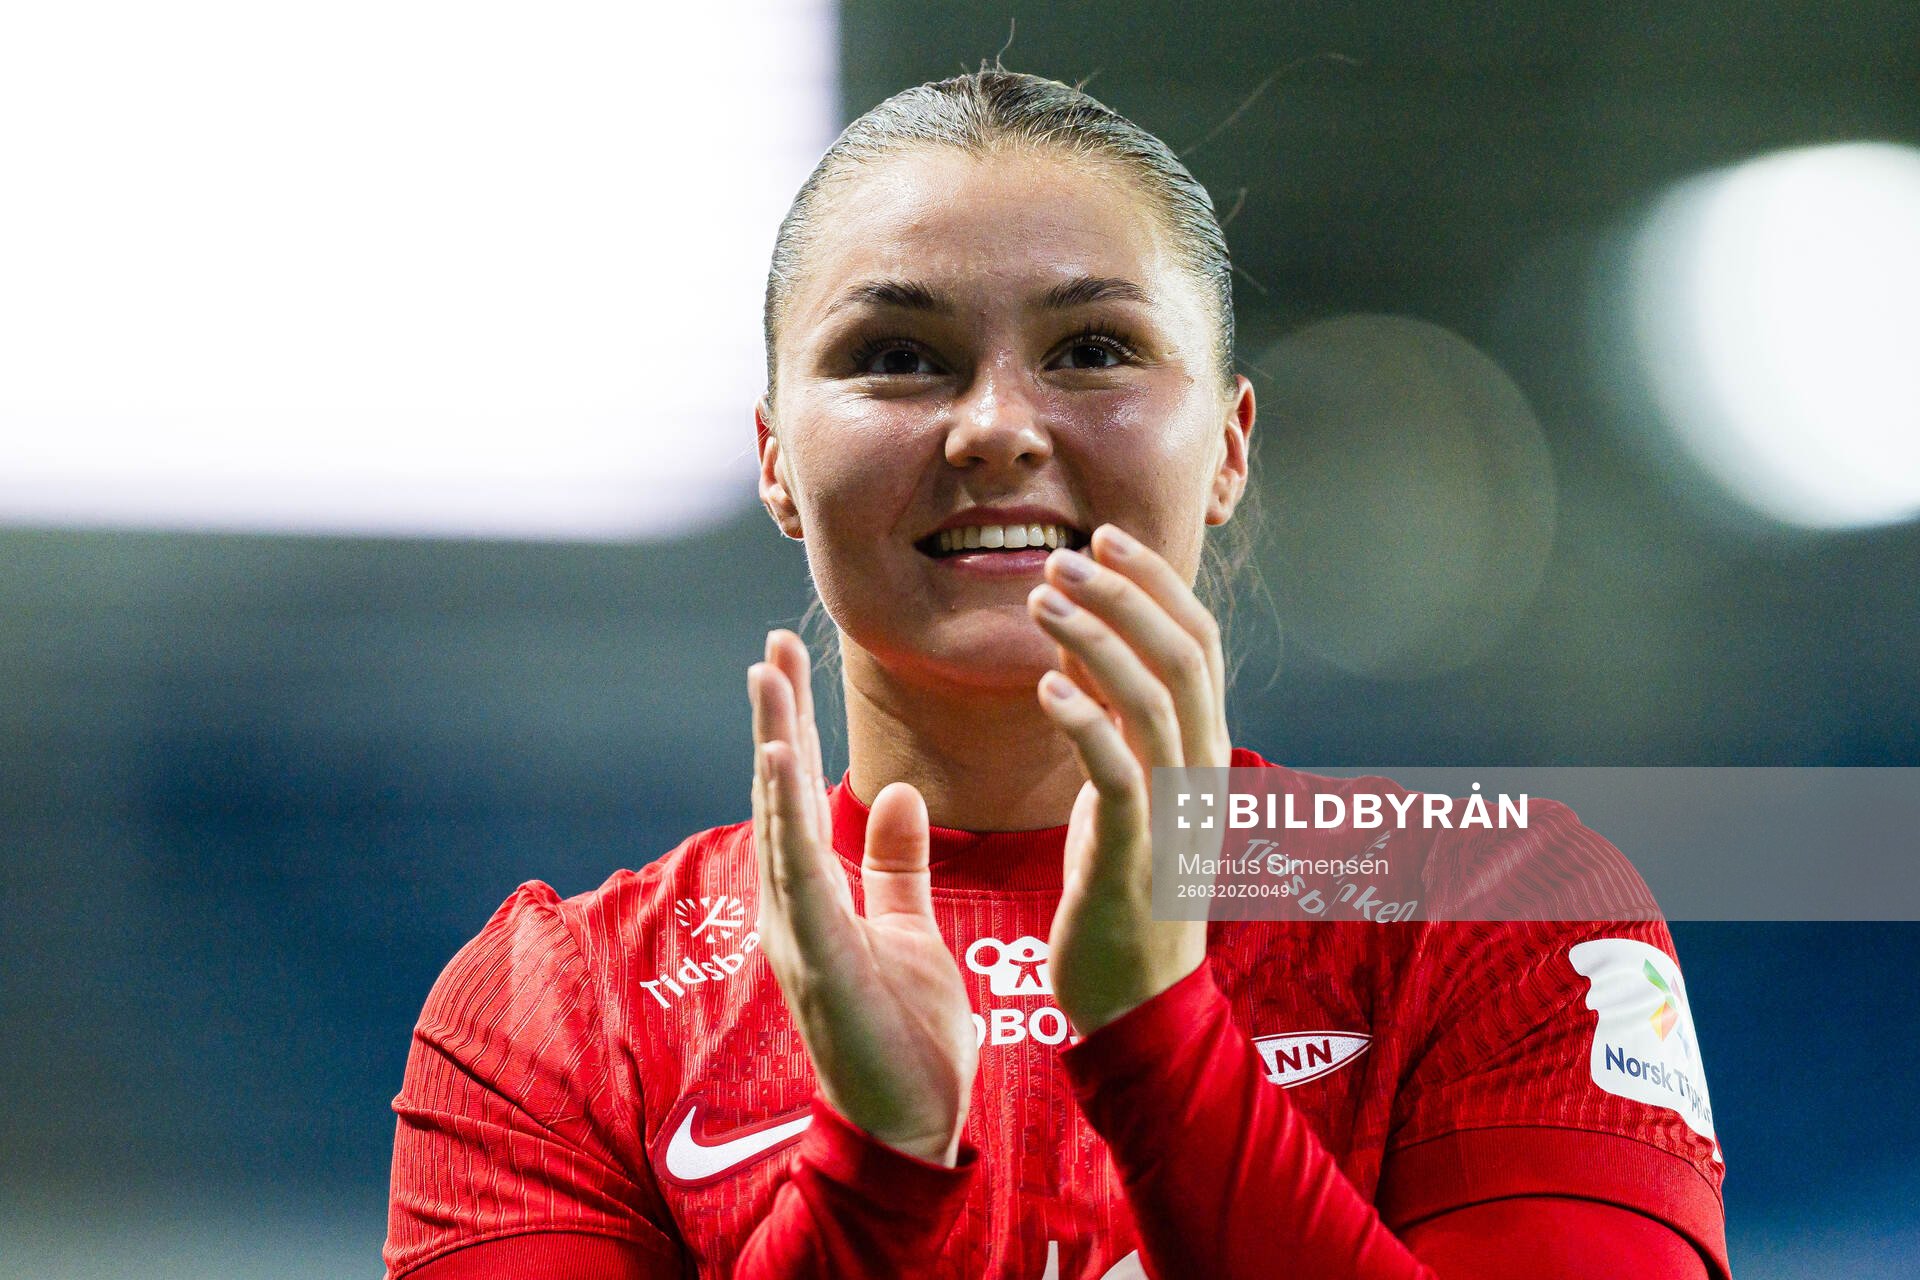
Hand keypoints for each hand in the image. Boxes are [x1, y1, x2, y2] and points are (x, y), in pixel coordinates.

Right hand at [749, 630, 978, 1164]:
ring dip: (770, 748)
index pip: (799, 796)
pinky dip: (783, 815)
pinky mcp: (816, 960)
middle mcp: (792, 909)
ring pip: (777, 824)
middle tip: (771, 647)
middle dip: (775, 720)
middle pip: (777, 798)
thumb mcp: (908, 932)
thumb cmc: (904, 1037)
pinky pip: (798, 876)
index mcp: (814, 900)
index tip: (789, 661)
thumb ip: (894, 866)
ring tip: (767, 679)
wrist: (909, 1129)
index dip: (793, 727)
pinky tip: (778, 760)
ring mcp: (796, 935)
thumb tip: (897, 793)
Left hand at [1026, 523, 1230, 1036]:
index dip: (1156, 582)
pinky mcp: (1137, 854)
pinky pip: (1118, 773)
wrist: (1138, 1002)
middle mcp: (1202, 772)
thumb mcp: (1122, 790)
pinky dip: (1085, 722)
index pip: (1198, 642)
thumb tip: (1074, 644)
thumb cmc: (1124, 890)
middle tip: (1068, 552)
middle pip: (1185, 655)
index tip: (1104, 536)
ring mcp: (1176, 813)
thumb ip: (1110, 718)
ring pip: (1154, 701)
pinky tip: (1043, 687)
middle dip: (1127, 593)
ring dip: (1097, 639)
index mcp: (1202, 751)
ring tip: (1042, 598)